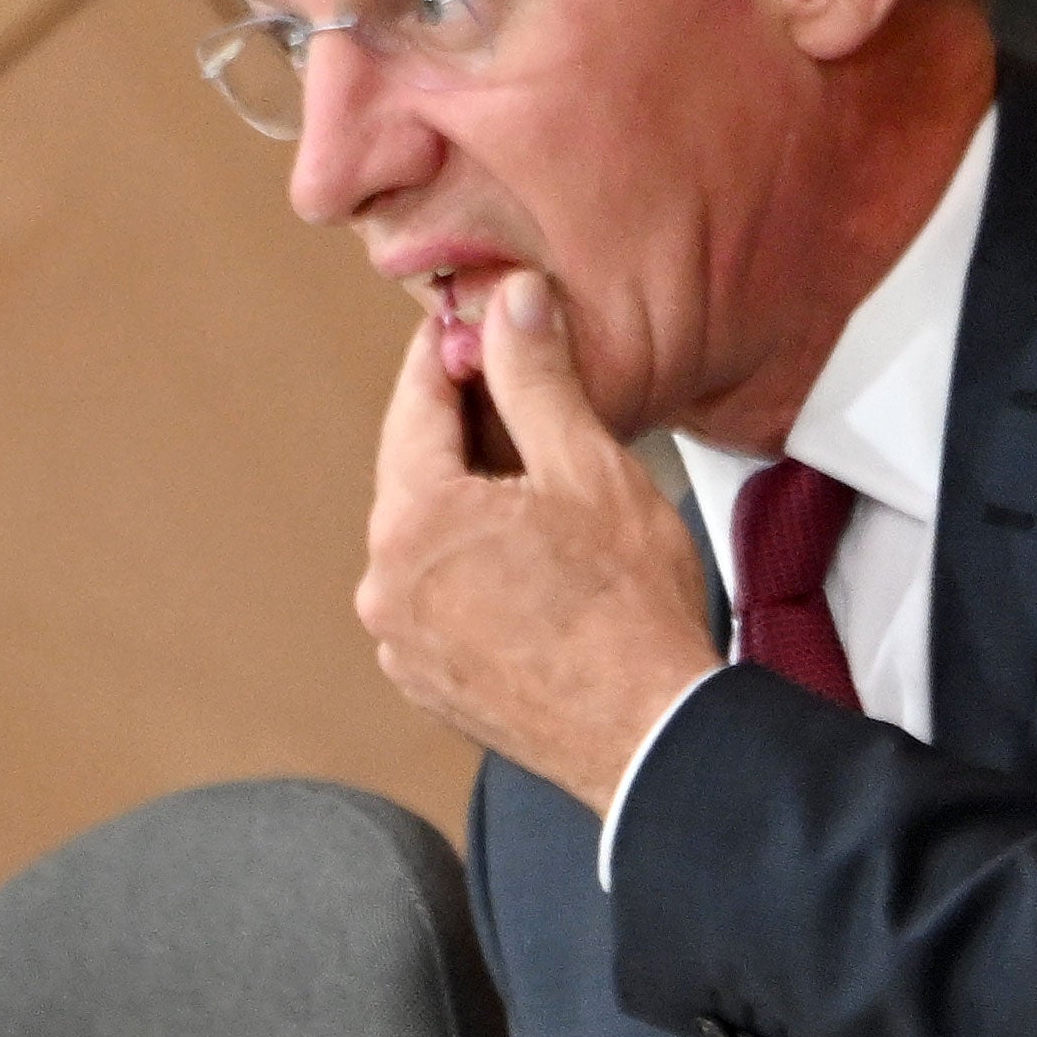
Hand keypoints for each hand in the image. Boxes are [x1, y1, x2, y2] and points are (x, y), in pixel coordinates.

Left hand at [357, 269, 716, 812]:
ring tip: (537, 488)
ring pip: (427, 541)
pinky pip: (439, 599)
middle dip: (461, 430)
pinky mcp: (432, 683)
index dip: (445, 355)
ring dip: (469, 505)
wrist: (649, 733)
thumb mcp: (586, 467)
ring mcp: (405, 642)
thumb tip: (511, 303)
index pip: (414, 407)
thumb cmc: (626, 610)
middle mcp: (387, 584)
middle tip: (513, 392)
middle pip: (414, 476)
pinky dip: (472, 569)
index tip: (468, 323)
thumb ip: (535, 377)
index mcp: (414, 520)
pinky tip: (532, 565)